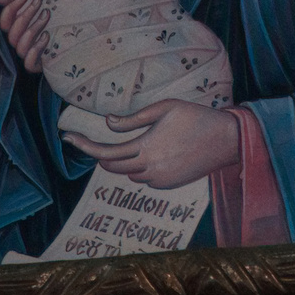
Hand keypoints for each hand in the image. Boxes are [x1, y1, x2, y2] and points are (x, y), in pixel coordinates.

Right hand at [0, 0, 48, 72]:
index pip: (5, 19)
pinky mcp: (35, 66)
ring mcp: (25, 55)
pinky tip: (46, 36)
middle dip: (27, 12)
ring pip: (21, 45)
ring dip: (34, 27)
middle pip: (13, 31)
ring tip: (46, 14)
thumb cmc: (45, 25)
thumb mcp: (33, 10)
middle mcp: (16, 42)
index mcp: (13, 28)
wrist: (61, 50)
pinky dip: (36, 49)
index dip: (13, 5)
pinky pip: (29, 63)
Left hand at [68, 101, 240, 190]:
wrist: (227, 140)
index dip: (84, 145)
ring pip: (129, 173)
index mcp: (147, 148)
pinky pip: (144, 178)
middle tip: (92, 139)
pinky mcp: (168, 185)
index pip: (106, 153)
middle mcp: (150, 169)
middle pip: (112, 167)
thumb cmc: (196, 117)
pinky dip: (142, 167)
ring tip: (144, 139)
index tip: (67, 137)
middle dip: (102, 154)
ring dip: (126, 160)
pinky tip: (159, 151)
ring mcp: (160, 181)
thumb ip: (133, 119)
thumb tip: (107, 123)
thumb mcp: (164, 108)